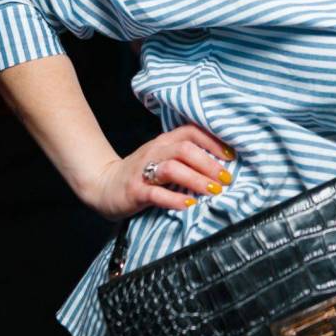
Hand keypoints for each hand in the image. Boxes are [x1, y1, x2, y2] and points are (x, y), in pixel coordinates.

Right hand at [86, 123, 235, 220]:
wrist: (103, 185)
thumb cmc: (142, 172)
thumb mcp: (164, 158)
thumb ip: (187, 157)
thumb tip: (223, 164)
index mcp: (165, 141)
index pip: (192, 132)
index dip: (214, 142)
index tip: (232, 156)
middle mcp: (155, 151)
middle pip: (185, 150)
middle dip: (209, 164)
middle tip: (226, 180)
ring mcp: (143, 171)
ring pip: (173, 168)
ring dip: (196, 180)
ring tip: (213, 191)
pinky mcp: (135, 191)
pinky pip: (156, 193)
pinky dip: (175, 199)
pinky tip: (189, 204)